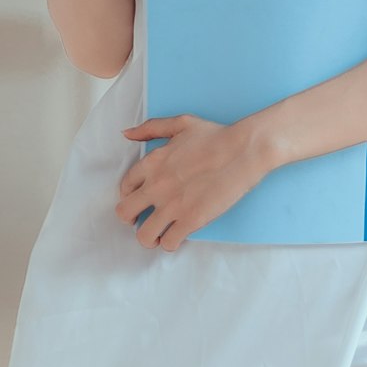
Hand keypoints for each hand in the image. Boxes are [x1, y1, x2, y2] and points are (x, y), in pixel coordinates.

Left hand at [116, 115, 268, 249]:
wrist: (242, 151)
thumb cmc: (215, 135)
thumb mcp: (180, 123)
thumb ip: (150, 128)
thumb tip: (127, 134)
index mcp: (152, 162)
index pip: (124, 187)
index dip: (129, 195)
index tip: (139, 200)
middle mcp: (156, 186)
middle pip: (124, 214)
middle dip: (130, 219)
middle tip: (142, 219)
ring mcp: (173, 206)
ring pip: (143, 236)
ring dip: (149, 237)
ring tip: (159, 234)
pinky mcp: (191, 220)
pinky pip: (169, 243)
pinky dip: (171, 243)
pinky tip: (178, 235)